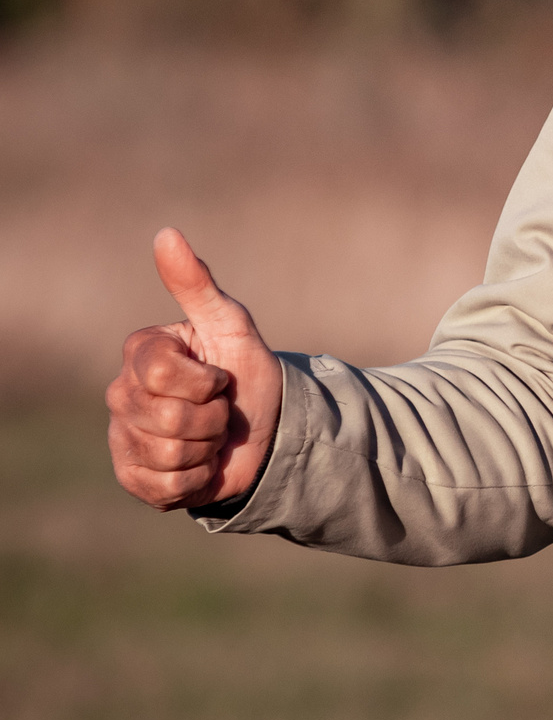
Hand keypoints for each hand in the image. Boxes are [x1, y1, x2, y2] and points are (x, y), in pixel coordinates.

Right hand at [106, 228, 283, 511]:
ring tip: (212, 435)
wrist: (263, 430)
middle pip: (170, 417)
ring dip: (208, 447)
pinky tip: (201, 463)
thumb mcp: (231, 324)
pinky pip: (166, 486)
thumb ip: (196, 284)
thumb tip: (166, 233)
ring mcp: (123, 437)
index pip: (162, 373)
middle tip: (220, 410)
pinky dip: (198, 478)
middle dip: (213, 417)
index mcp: (140, 354)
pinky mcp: (134, 477)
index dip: (206, 380)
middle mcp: (121, 394)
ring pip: (170, 453)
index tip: (219, 376)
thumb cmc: (245, 370)